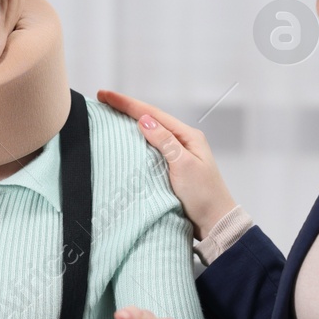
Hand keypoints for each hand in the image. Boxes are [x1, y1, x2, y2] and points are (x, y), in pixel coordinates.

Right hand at [97, 89, 238, 238]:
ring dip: (130, 123)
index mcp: (188, 136)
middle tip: (102, 99)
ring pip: (150, 133)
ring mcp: (177, 154)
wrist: (215, 222)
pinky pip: (150, 149)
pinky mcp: (172, 169)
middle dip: (126, 108)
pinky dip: (136, 142)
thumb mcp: (184, 166)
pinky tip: (126, 141)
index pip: (153, 114)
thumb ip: (165, 142)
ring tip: (109, 114)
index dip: (127, 104)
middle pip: (151, 119)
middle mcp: (183, 141)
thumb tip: (144, 121)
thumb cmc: (204, 196)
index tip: (105, 95)